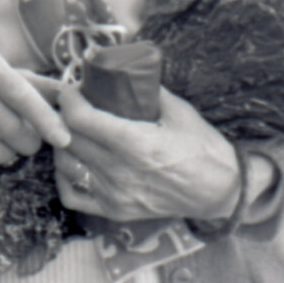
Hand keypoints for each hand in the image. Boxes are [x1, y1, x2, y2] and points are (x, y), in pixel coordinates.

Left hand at [53, 83, 240, 222]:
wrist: (221, 191)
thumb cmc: (203, 148)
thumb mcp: (179, 111)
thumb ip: (149, 91)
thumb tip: (121, 71)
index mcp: (135, 143)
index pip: (80, 119)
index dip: (69, 100)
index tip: (71, 90)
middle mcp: (119, 171)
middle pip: (68, 139)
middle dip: (62, 116)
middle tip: (71, 105)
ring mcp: (115, 194)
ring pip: (65, 165)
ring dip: (63, 143)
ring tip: (72, 130)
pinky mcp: (115, 210)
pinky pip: (72, 195)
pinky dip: (66, 176)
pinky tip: (75, 161)